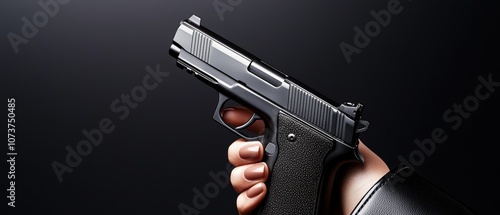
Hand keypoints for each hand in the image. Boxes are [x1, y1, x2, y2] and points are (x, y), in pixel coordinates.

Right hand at [222, 107, 389, 214]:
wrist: (362, 210)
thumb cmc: (358, 178)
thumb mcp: (338, 136)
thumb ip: (315, 116)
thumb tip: (294, 95)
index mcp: (292, 144)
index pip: (257, 128)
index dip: (241, 118)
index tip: (231, 112)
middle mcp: (278, 166)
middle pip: (239, 153)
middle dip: (240, 150)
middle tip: (257, 151)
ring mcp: (271, 189)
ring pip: (237, 177)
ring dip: (243, 173)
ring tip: (264, 174)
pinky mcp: (268, 210)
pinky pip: (243, 204)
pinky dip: (246, 198)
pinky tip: (262, 192)